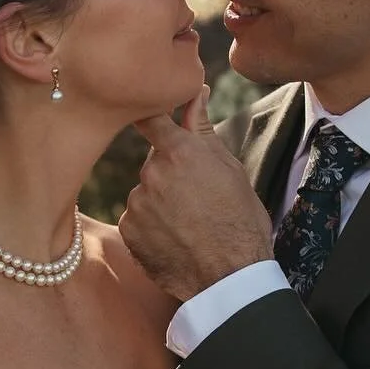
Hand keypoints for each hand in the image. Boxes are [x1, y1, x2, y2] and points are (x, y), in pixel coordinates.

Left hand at [119, 84, 273, 303]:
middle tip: (198, 199)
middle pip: (154, 164)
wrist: (230, 276)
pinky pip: (137, 220)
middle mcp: (151, 173)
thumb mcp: (230, 169)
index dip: (150, 116)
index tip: (149, 115)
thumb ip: (203, 129)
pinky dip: (151, 228)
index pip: (150, 118)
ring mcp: (137, 203)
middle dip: (170, 174)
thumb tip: (197, 92)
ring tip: (189, 225)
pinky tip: (175, 240)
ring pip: (145, 194)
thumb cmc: (240, 220)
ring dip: (160, 203)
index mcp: (179, 152)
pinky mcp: (128, 230)